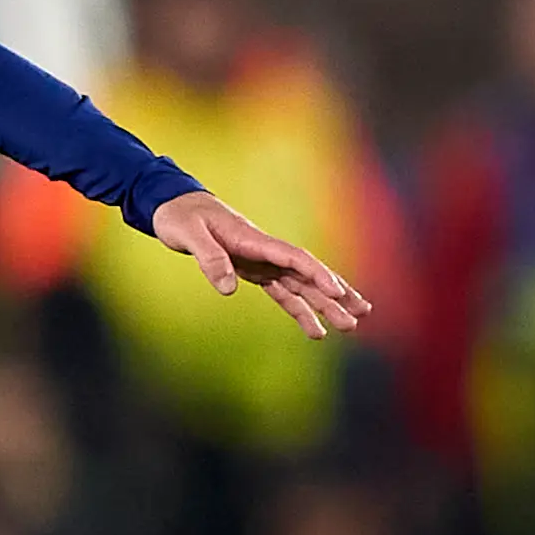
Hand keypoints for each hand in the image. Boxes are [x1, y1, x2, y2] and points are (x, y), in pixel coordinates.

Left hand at [150, 189, 374, 339]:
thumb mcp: (187, 235)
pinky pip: (282, 292)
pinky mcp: (252, 271)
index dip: (316, 273)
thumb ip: (209, 258)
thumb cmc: (179, 217)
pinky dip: (300, 309)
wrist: (173, 205)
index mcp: (253, 239)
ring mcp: (261, 262)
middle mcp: (264, 251)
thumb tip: (229, 289)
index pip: (293, 257)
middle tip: (361, 315)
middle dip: (334, 294)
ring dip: (325, 305)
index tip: (336, 291)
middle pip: (306, 274)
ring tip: (351, 325)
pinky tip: (316, 328)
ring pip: (301, 285)